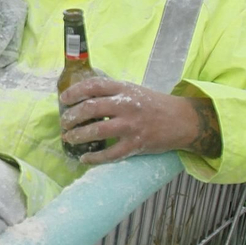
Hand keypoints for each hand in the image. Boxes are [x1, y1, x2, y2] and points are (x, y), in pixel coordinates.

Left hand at [58, 78, 221, 165]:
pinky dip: (94, 158)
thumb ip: (113, 92)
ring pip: (97, 131)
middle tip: (64, 123)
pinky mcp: (136, 144)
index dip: (74, 92)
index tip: (63, 99)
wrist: (182, 120)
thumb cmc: (154, 104)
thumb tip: (83, 98)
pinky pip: (110, 154)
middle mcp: (126, 105)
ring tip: (69, 138)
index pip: (94, 85)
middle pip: (90, 108)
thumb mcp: (134, 90)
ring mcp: (131, 125)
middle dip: (72, 116)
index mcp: (125, 89)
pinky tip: (85, 159)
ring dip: (78, 136)